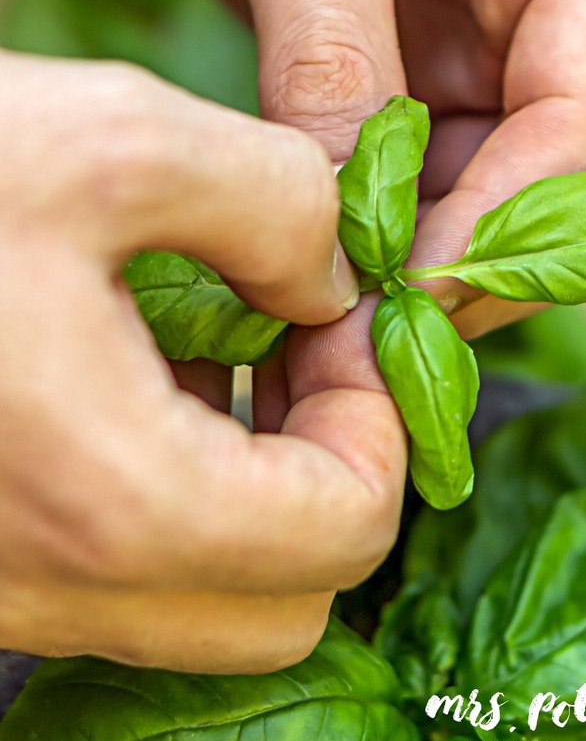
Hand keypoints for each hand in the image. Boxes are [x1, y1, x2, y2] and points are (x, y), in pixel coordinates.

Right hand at [0, 51, 404, 670]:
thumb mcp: (108, 139)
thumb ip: (274, 204)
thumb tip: (334, 281)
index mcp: (115, 502)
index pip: (352, 531)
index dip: (378, 419)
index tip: (336, 324)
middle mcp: (52, 587)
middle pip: (291, 599)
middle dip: (329, 471)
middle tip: (292, 350)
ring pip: (205, 601)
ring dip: (254, 486)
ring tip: (216, 350)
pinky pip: (116, 573)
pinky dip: (167, 492)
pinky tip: (130, 374)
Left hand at [72, 0, 585, 341]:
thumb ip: (336, 58)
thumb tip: (348, 224)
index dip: (509, 230)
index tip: (414, 301)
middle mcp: (557, 5)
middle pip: (561, 180)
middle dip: (479, 265)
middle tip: (385, 342)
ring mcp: (493, 46)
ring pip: (497, 197)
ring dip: (435, 267)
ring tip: (355, 329)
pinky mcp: (422, 73)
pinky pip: (431, 183)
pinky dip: (393, 239)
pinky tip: (338, 277)